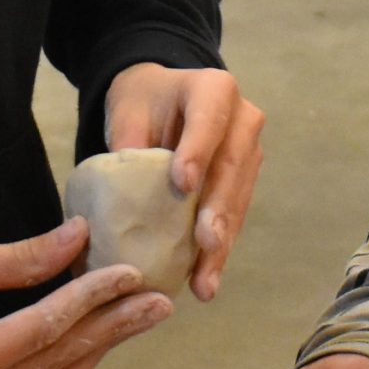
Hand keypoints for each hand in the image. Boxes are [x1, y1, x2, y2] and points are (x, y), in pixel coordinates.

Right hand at [0, 224, 168, 368]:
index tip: (133, 270)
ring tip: (140, 309)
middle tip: (160, 298)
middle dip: (112, 329)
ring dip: (97, 344)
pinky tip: (96, 324)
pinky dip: (66, 352)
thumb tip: (83, 237)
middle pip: (58, 363)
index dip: (91, 298)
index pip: (43, 330)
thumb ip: (21, 257)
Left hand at [103, 63, 264, 297]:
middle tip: (207, 244)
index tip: (182, 185)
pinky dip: (219, 249)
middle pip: (232, 165)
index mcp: (213, 88)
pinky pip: (235, 216)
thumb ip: (130, 149)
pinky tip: (206, 279)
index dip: (198, 151)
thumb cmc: (142, 103)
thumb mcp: (127, 113)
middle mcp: (242, 118)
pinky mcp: (245, 181)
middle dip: (219, 209)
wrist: (161, 99)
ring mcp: (250, 151)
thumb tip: (118, 207)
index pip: (208, 119)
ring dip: (222, 242)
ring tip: (206, 280)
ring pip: (238, 198)